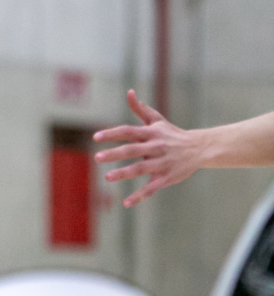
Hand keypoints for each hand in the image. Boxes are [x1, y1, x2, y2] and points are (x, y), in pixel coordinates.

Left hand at [93, 90, 207, 207]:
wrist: (199, 148)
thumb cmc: (172, 134)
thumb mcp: (157, 120)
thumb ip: (140, 109)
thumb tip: (129, 92)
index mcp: (151, 133)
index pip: (129, 131)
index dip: (112, 134)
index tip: (96, 137)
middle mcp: (156, 147)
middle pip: (133, 150)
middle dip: (115, 153)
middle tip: (97, 157)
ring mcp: (162, 163)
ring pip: (141, 169)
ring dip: (124, 173)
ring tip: (107, 177)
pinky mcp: (167, 178)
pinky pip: (152, 188)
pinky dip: (139, 196)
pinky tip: (126, 203)